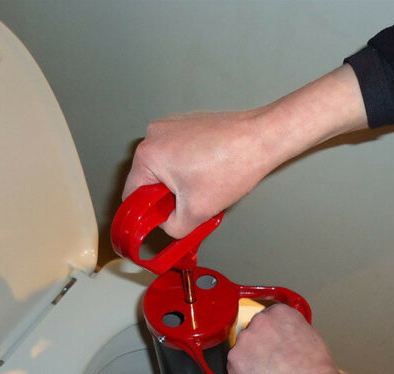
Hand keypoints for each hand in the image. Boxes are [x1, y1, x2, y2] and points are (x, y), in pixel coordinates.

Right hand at [122, 110, 274, 237]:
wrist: (262, 139)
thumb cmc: (233, 164)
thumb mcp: (196, 212)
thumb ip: (172, 228)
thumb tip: (166, 225)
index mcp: (148, 154)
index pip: (131, 194)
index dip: (145, 214)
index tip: (159, 221)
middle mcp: (155, 134)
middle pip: (148, 180)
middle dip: (167, 197)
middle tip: (191, 205)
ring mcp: (171, 126)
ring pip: (165, 168)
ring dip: (180, 183)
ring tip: (205, 186)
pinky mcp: (187, 124)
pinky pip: (179, 154)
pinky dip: (190, 168)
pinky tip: (210, 173)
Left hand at [227, 304, 341, 373]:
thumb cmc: (315, 368)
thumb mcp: (310, 335)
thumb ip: (291, 328)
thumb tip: (284, 334)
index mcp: (279, 312)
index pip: (266, 318)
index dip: (269, 334)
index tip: (272, 343)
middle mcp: (260, 321)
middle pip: (252, 331)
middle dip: (258, 345)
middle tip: (271, 360)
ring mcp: (246, 338)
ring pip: (241, 348)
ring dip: (249, 359)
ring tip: (267, 372)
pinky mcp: (235, 357)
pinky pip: (233, 366)